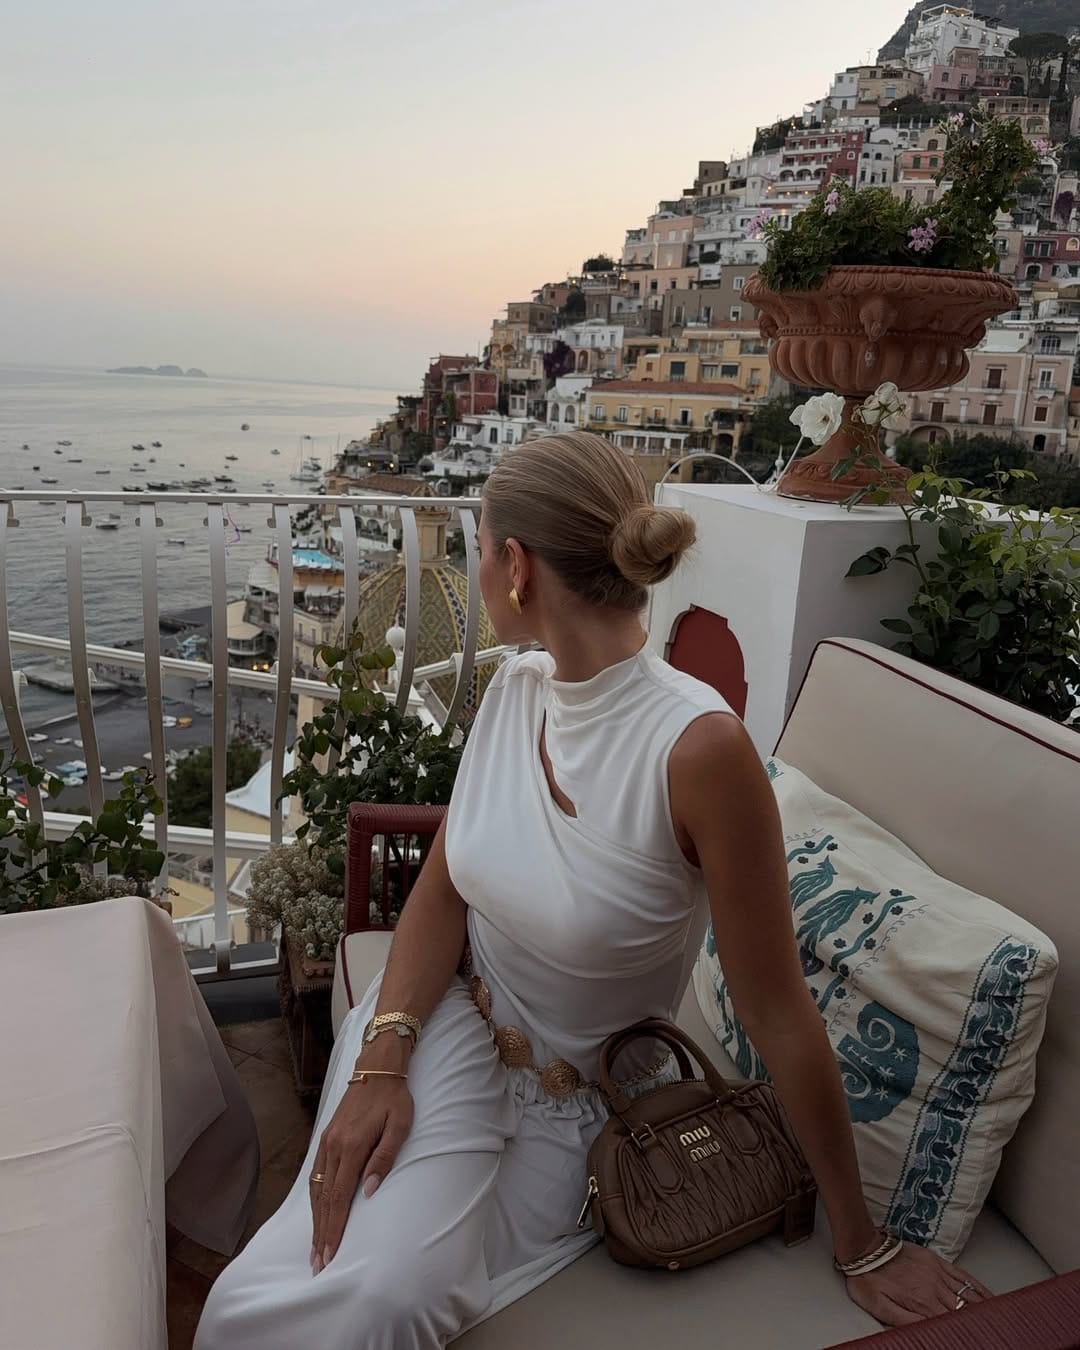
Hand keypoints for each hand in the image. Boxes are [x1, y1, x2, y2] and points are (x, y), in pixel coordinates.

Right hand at [309, 1074, 413, 1273]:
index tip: (330, 1254)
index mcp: (352, 1146)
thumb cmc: (394, 1098)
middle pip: (324, 1199)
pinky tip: (316, 1214)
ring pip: (316, 1189)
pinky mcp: (325, 1138)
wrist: (376, 1068)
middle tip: (318, 1264)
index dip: (334, 1228)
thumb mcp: (399, 1125)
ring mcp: (326, 1142)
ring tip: (314, 1248)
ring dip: (315, 1220)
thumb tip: (369, 1191)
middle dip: (321, 1233)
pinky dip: (314, 1199)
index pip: (340, 1197)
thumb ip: (384, 1158)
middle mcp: (334, 1147)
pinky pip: (315, 1175)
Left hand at [844, 1242, 991, 1325]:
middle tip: (996, 1335)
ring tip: (1001, 1321)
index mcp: (922, 1304)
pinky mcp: (937, 1261)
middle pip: (965, 1312)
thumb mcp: (880, 1308)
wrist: (864, 1247)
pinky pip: (963, 1276)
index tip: (981, 1340)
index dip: (966, 1333)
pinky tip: (989, 1296)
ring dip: (985, 1309)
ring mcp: (938, 1274)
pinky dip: (978, 1288)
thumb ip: (904, 1323)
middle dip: (980, 1325)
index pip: (952, 1325)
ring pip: (968, 1295)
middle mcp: (935, 1289)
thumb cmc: (869, 1280)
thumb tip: (928, 1333)